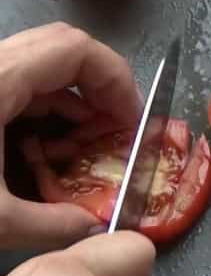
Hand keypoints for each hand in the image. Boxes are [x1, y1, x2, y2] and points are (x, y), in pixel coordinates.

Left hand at [0, 22, 142, 249]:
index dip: (115, 80)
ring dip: (72, 102)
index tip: (130, 121)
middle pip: (62, 50)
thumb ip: (50, 223)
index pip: (75, 50)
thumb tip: (92, 226)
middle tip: (115, 130)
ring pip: (39, 68)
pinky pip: (15, 85)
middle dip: (100, 89)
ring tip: (84, 145)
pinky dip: (42, 112)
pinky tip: (44, 150)